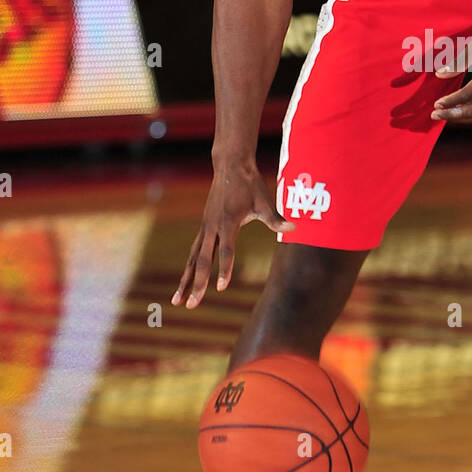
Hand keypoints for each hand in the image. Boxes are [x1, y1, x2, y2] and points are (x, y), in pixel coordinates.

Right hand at [172, 162, 293, 308]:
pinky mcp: (203, 227)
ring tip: (177, 301)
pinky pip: (193, 252)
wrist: (230, 166)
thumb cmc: (250, 185)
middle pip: (201, 260)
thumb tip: (294, 228)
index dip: (225, 269)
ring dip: (185, 280)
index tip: (221, 288)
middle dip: (196, 284)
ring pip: (192, 259)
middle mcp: (212, 227)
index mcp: (228, 222)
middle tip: (190, 305)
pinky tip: (184, 282)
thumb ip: (275, 219)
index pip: (226, 251)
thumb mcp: (264, 200)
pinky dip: (188, 268)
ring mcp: (205, 227)